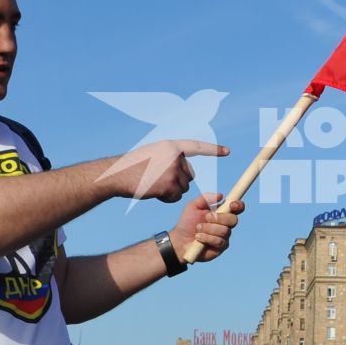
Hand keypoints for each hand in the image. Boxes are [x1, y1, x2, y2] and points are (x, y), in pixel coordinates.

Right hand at [102, 139, 226, 202]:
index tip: (227, 151)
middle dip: (178, 181)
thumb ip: (170, 156)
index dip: (213, 150)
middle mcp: (175, 157)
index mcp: (171, 146)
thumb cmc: (132, 165)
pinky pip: (176, 197)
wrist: (118, 174)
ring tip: (153, 184)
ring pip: (183, 187)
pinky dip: (166, 198)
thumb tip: (186, 168)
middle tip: (158, 180)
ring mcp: (173, 171)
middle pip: (189, 175)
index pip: (197, 147)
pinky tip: (153, 192)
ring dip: (171, 190)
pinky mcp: (169, 185)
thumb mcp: (153, 152)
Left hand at [170, 194, 243, 264]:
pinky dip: (207, 238)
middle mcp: (226, 224)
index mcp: (222, 213)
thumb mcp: (193, 206)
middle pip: (234, 219)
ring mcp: (225, 236)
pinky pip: (219, 241)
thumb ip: (205, 198)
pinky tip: (198, 238)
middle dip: (219, 218)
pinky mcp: (221, 247)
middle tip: (206, 218)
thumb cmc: (187, 222)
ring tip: (198, 229)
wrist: (180, 240)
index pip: (237, 208)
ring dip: (209, 229)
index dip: (238, 205)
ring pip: (224, 231)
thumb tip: (220, 196)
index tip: (231, 205)